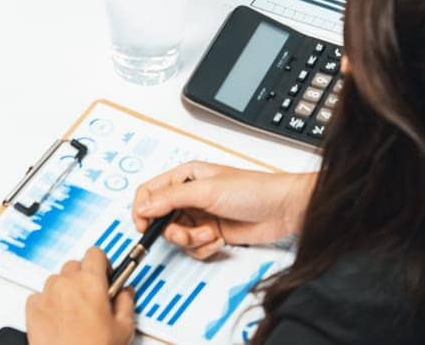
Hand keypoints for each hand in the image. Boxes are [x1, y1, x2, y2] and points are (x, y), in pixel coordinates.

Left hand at [26, 248, 133, 344]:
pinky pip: (39, 295)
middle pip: (75, 265)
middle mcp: (67, 283)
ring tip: (74, 311)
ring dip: (65, 289)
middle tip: (91, 297)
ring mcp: (47, 295)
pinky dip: (48, 302)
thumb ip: (126, 302)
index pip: (95, 253)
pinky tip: (58, 318)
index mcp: (91, 282)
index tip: (105, 274)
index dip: (102, 263)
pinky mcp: (32, 309)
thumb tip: (125, 292)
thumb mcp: (123, 328)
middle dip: (84, 277)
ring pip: (57, 279)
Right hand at [131, 162, 313, 258]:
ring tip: (210, 234)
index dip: (142, 209)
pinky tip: (219, 239)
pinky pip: (194, 248)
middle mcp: (191, 195)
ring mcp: (201, 215)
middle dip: (172, 230)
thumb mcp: (206, 190)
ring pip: (178, 236)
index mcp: (186, 176)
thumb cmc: (252, 189)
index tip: (143, 225)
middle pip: (161, 219)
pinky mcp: (211, 233)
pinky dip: (204, 248)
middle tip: (186, 233)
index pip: (150, 191)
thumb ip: (172, 198)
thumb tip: (144, 205)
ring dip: (192, 240)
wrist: (282, 210)